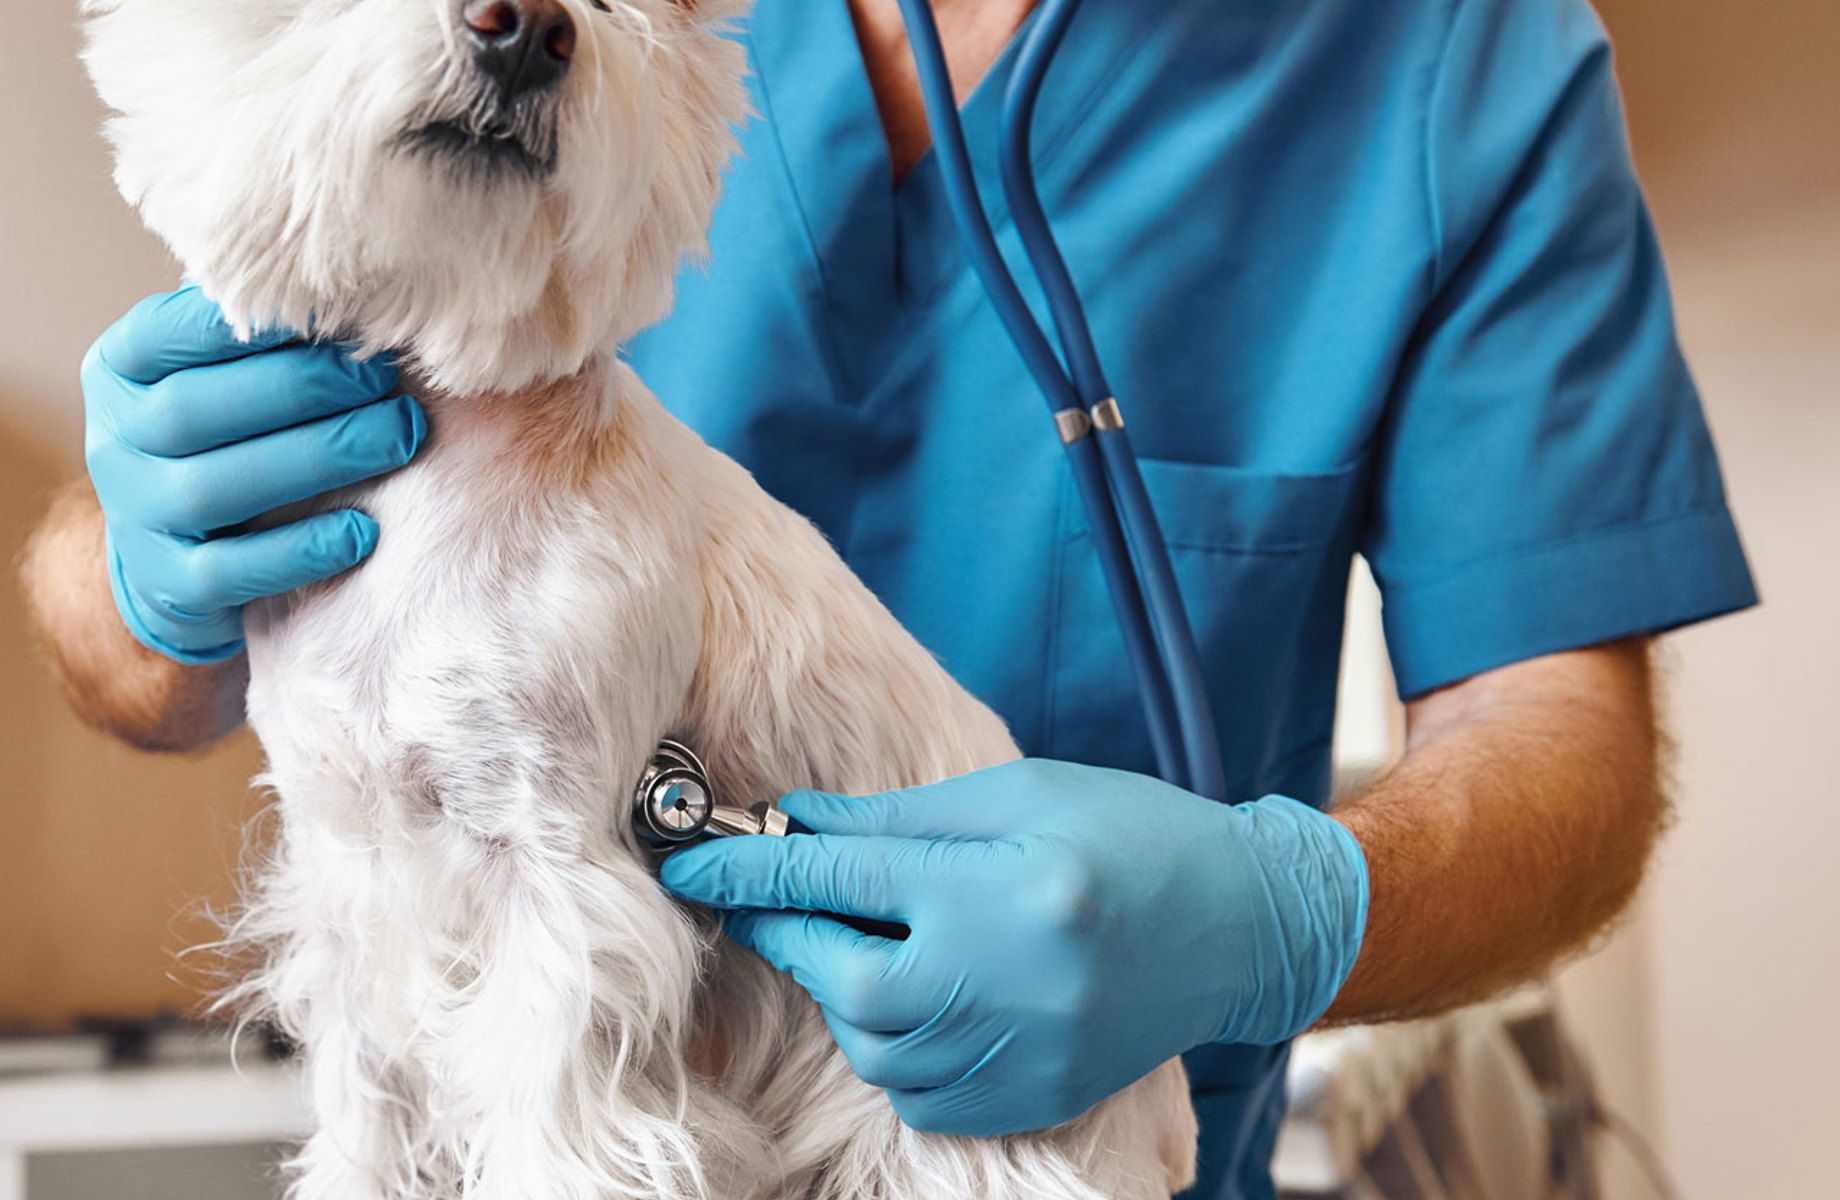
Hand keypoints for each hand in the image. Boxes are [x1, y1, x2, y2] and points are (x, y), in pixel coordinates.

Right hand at [83, 286, 425, 661]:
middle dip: (298, 389)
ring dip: (315, 459)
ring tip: (396, 439)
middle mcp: (113, 439)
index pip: (171, 331)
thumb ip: (253, 333)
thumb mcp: (213, 373)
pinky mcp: (165, 584)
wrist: (172, 556)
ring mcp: (132, 517)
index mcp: (120, 367)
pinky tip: (361, 531)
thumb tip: (351, 288)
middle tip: (381, 380)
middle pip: (192, 409)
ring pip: (212, 488)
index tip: (336, 312)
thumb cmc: (220, 437)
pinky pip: (227, 571)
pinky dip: (297, 550)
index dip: (251, 324)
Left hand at [659, 759, 1367, 1136]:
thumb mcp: (1014, 793)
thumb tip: (791, 823)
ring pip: (874, 1045)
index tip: (688, 863)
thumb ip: (896, 819)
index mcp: (1001, 890)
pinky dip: (893, 1049)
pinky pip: (918, 1094)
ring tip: (875, 940)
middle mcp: (1008, 983)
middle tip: (782, 900)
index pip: (840, 880)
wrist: (1242, 924)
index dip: (751, 868)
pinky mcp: (1030, 1098)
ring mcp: (1023, 1053)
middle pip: (847, 977)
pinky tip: (920, 996)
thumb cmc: (1128, 834)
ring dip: (846, 991)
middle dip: (797, 936)